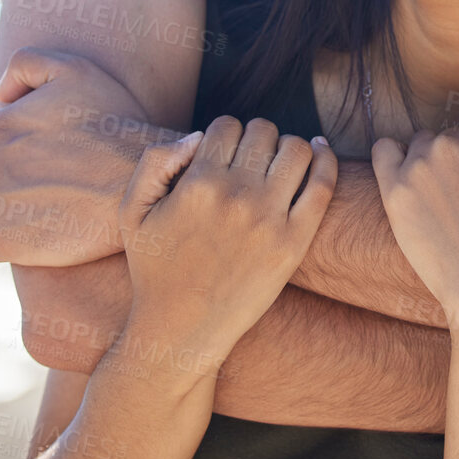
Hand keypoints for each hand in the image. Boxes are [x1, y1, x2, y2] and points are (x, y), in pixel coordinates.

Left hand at [0, 48, 163, 265]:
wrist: (141, 180)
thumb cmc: (112, 123)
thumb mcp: (75, 70)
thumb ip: (26, 65)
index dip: (2, 149)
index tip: (36, 155)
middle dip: (6, 179)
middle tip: (52, 178)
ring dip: (12, 209)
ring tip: (56, 200)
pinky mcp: (7, 246)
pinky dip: (18, 238)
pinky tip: (52, 224)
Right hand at [118, 115, 336, 365]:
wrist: (179, 332)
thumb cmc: (155, 269)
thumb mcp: (133, 212)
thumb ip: (155, 161)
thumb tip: (199, 135)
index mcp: (198, 184)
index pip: (226, 125)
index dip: (225, 134)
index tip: (224, 152)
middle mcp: (236, 196)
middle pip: (263, 131)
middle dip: (256, 138)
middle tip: (252, 159)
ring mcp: (269, 219)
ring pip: (296, 149)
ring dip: (288, 147)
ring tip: (278, 162)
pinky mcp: (294, 242)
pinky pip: (323, 184)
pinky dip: (326, 159)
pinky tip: (320, 152)